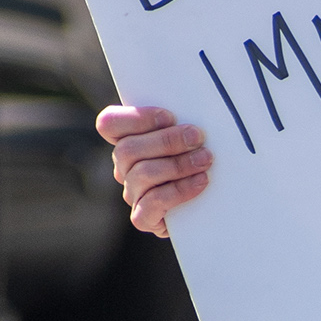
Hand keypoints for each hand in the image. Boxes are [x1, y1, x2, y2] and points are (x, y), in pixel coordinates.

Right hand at [96, 104, 210, 235]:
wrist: (211, 208)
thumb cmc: (201, 159)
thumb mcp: (192, 136)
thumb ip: (183, 121)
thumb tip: (200, 103)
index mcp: (129, 140)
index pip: (109, 123)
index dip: (135, 118)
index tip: (169, 116)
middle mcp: (125, 167)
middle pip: (128, 149)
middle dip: (167, 141)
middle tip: (198, 138)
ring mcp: (132, 193)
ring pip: (142, 174)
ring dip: (178, 164)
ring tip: (206, 160)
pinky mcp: (144, 218)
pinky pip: (151, 204)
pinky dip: (178, 191)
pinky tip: (200, 182)